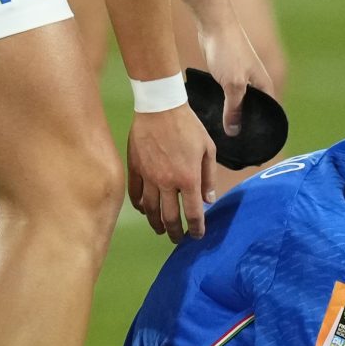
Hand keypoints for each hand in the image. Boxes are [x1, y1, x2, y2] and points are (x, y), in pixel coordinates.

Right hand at [128, 102, 214, 241]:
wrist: (160, 107)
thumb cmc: (188, 126)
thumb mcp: (208, 149)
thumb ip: (209, 177)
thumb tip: (209, 200)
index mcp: (188, 178)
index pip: (193, 213)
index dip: (196, 228)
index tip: (197, 235)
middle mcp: (167, 182)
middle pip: (169, 217)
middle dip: (175, 232)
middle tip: (178, 238)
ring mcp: (148, 176)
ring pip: (150, 210)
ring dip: (156, 223)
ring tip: (161, 230)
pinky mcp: (135, 169)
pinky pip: (135, 194)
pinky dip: (140, 206)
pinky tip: (144, 210)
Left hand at [199, 19, 272, 137]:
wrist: (214, 25)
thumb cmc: (228, 51)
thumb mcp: (233, 84)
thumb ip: (234, 108)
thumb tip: (234, 132)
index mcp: (265, 85)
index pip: (270, 113)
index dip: (263, 129)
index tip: (254, 147)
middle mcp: (256, 83)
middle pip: (254, 110)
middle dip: (246, 125)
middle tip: (236, 145)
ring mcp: (241, 79)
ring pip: (239, 104)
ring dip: (233, 116)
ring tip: (224, 134)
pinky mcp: (227, 76)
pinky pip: (228, 96)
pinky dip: (223, 106)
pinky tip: (214, 116)